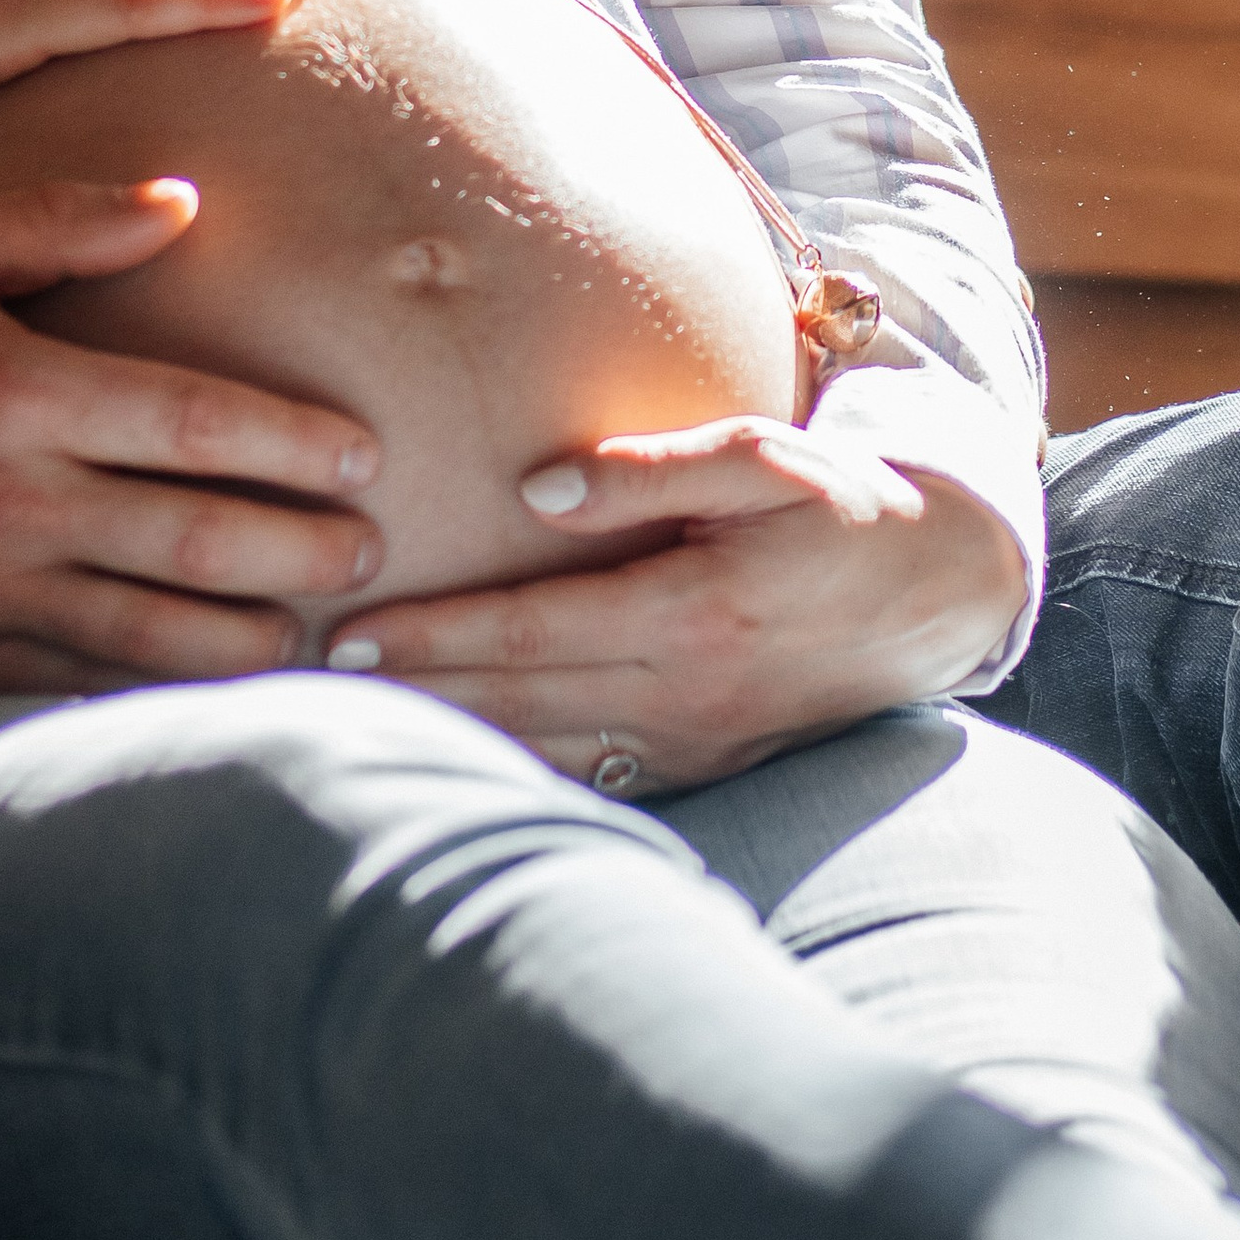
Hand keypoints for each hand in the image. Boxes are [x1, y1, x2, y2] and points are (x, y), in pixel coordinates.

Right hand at [0, 176, 381, 692]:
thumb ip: (65, 216)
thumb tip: (186, 202)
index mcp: (15, 390)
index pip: (192, 421)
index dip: (293, 443)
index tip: (366, 454)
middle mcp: (4, 500)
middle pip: (192, 539)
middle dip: (300, 551)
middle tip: (371, 547)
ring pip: (147, 636)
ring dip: (249, 641)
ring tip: (319, 632)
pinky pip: (75, 684)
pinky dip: (155, 690)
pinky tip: (221, 686)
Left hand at [332, 416, 1030, 788]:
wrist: (938, 594)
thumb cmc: (845, 508)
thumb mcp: (767, 459)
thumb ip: (652, 468)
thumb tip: (535, 485)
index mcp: (689, 613)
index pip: (528, 633)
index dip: (432, 638)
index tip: (345, 636)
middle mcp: (681, 695)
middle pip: (513, 704)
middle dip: (406, 697)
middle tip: (301, 687)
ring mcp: (691, 746)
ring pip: (539, 754)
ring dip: (443, 743)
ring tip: (346, 730)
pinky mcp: (703, 770)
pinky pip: (585, 780)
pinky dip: (509, 772)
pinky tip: (448, 762)